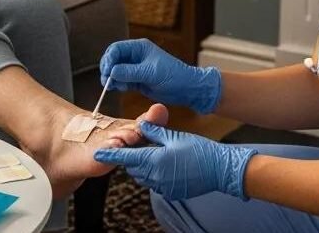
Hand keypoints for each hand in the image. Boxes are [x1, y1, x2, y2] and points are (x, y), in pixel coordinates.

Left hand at [94, 122, 256, 200]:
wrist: (220, 169)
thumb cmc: (199, 150)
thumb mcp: (175, 137)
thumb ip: (154, 132)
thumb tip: (140, 126)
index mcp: (154, 160)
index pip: (126, 157)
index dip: (111, 155)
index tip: (98, 154)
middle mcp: (155, 176)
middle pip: (133, 168)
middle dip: (132, 158)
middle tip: (139, 145)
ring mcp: (163, 187)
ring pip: (143, 177)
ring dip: (144, 167)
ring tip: (157, 154)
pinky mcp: (170, 192)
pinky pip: (155, 184)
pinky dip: (155, 175)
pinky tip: (168, 165)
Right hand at [101, 39, 221, 113]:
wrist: (187, 89)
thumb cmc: (173, 75)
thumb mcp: (150, 73)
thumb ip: (130, 72)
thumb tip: (111, 72)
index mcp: (139, 47)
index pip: (116, 49)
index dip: (108, 59)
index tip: (107, 72)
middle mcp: (135, 56)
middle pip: (113, 59)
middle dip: (108, 69)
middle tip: (107, 81)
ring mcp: (135, 68)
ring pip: (116, 71)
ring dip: (112, 79)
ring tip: (113, 87)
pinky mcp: (137, 80)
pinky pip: (122, 80)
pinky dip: (118, 85)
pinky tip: (119, 89)